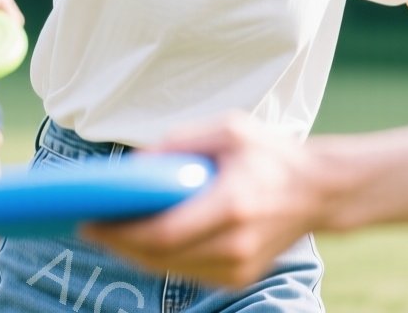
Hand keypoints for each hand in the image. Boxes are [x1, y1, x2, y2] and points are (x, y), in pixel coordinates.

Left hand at [81, 114, 328, 287]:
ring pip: (169, 269)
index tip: (88, 220)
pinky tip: (139, 239)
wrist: (319, 191)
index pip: (163, 232)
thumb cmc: (270, 154)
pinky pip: (185, 272)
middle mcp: (236, 243)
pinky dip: (158, 258)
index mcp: (233, 204)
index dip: (120, 232)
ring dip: (132, 253)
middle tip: (88, 226)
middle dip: (117, 243)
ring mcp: (239, 267)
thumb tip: (133, 166)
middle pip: (159, 257)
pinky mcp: (239, 277)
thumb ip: (179, 143)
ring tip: (106, 230)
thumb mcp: (229, 129)